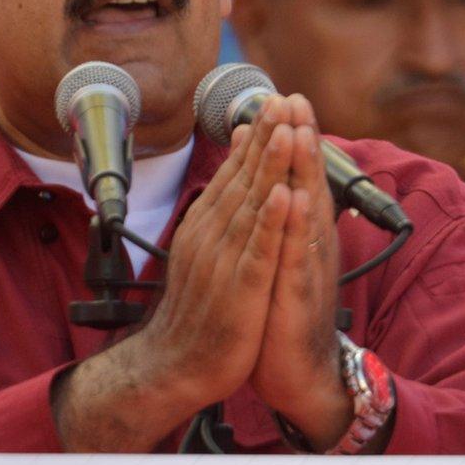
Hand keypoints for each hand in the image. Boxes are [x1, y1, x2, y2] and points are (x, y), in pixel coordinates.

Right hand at [53, 104, 295, 450]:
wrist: (177, 366)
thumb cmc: (200, 312)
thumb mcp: (208, 254)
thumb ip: (222, 214)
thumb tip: (234, 179)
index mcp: (208, 226)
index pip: (234, 173)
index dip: (256, 136)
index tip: (272, 101)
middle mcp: (213, 236)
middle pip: (243, 179)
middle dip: (265, 138)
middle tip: (281, 99)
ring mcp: (225, 261)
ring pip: (251, 206)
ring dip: (269, 167)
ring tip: (286, 130)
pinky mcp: (240, 290)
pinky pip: (258, 251)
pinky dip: (270, 223)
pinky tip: (284, 197)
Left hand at [249, 93, 353, 446]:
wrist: (299, 376)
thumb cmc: (284, 318)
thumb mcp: (281, 261)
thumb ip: (281, 222)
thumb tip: (275, 180)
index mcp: (303, 236)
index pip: (299, 178)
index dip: (294, 138)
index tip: (285, 97)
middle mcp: (311, 246)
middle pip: (308, 183)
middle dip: (301, 139)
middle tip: (295, 97)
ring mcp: (307, 269)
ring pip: (307, 211)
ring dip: (304, 170)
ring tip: (300, 131)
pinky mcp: (298, 295)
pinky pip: (298, 255)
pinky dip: (296, 226)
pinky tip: (294, 199)